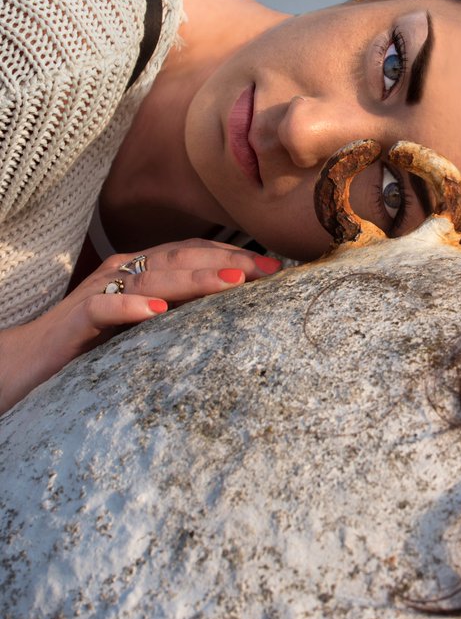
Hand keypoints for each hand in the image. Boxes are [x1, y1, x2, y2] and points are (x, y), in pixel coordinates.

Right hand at [0, 240, 280, 414]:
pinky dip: (130, 309)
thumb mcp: (146, 331)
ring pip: (150, 277)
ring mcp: (99, 293)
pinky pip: (104, 310)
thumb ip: (182, 319)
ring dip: (192, 278)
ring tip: (231, 282)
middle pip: (180, 258)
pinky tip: (157, 314)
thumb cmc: (92, 347)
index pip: (193, 253)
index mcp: (144, 272)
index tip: (276, 269)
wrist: (25, 364)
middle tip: (267, 271)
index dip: (233, 256)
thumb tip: (236, 323)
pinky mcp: (75, 320)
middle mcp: (124, 273)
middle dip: (226, 261)